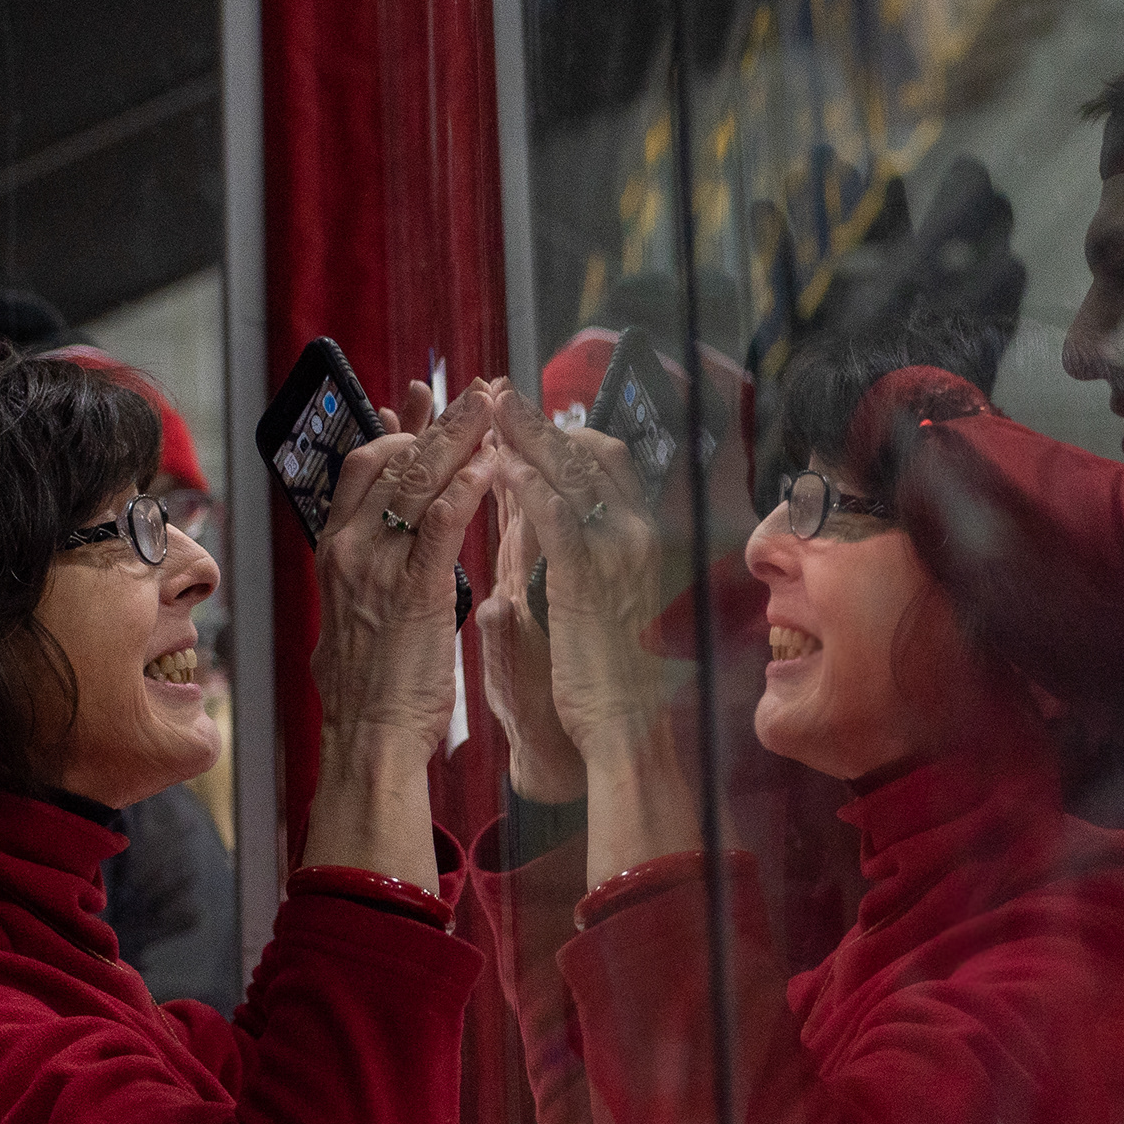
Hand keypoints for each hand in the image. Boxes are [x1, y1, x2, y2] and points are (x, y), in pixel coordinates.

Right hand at [303, 380, 493, 886]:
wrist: (368, 742)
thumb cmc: (372, 685)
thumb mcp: (354, 611)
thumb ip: (366, 567)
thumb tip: (380, 540)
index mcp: (335, 551)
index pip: (361, 465)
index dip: (396, 428)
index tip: (424, 402)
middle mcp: (350, 550)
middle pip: (390, 458)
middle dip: (437, 421)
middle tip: (475, 391)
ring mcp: (378, 569)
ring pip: (415, 480)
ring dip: (460, 439)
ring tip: (495, 410)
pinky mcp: (414, 593)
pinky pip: (440, 524)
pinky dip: (467, 488)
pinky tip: (493, 466)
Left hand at [492, 386, 698, 886]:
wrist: (620, 732)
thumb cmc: (594, 674)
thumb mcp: (567, 594)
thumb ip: (543, 548)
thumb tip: (515, 503)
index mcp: (630, 539)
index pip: (600, 463)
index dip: (558, 432)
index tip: (518, 412)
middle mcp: (632, 538)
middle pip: (590, 455)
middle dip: (542, 422)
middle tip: (498, 392)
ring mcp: (616, 557)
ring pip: (575, 477)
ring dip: (531, 439)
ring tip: (491, 409)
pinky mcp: (590, 583)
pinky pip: (558, 521)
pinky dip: (528, 489)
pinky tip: (497, 467)